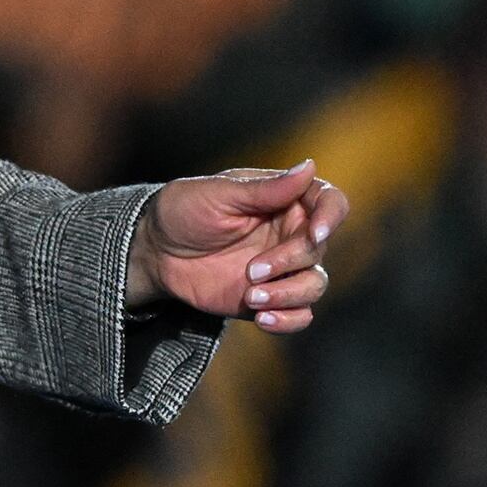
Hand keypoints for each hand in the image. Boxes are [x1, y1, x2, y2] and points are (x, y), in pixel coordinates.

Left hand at [127, 159, 347, 331]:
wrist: (155, 252)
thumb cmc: (182, 212)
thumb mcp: (216, 194)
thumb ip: (264, 189)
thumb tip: (308, 166)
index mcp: (284, 200)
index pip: (330, 202)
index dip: (331, 216)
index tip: (316, 233)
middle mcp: (291, 234)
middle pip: (318, 249)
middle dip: (289, 261)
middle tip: (252, 270)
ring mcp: (283, 268)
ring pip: (315, 285)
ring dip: (288, 294)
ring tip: (250, 296)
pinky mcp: (271, 297)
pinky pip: (299, 315)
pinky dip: (289, 320)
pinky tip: (262, 319)